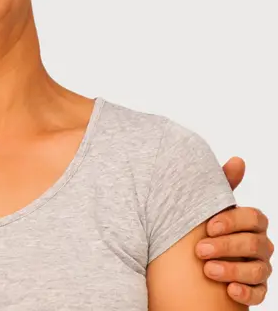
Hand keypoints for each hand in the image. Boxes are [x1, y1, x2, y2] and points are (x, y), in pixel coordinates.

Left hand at [196, 157, 272, 305]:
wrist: (193, 258)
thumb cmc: (205, 227)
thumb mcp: (210, 205)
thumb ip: (224, 185)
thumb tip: (238, 160)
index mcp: (251, 223)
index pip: (254, 218)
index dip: (233, 221)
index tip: (208, 226)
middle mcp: (259, 245)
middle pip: (255, 244)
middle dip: (228, 247)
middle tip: (200, 250)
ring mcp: (259, 267)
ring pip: (258, 269)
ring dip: (233, 269)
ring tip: (208, 270)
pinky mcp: (254, 288)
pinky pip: (259, 293)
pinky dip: (246, 291)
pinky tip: (229, 289)